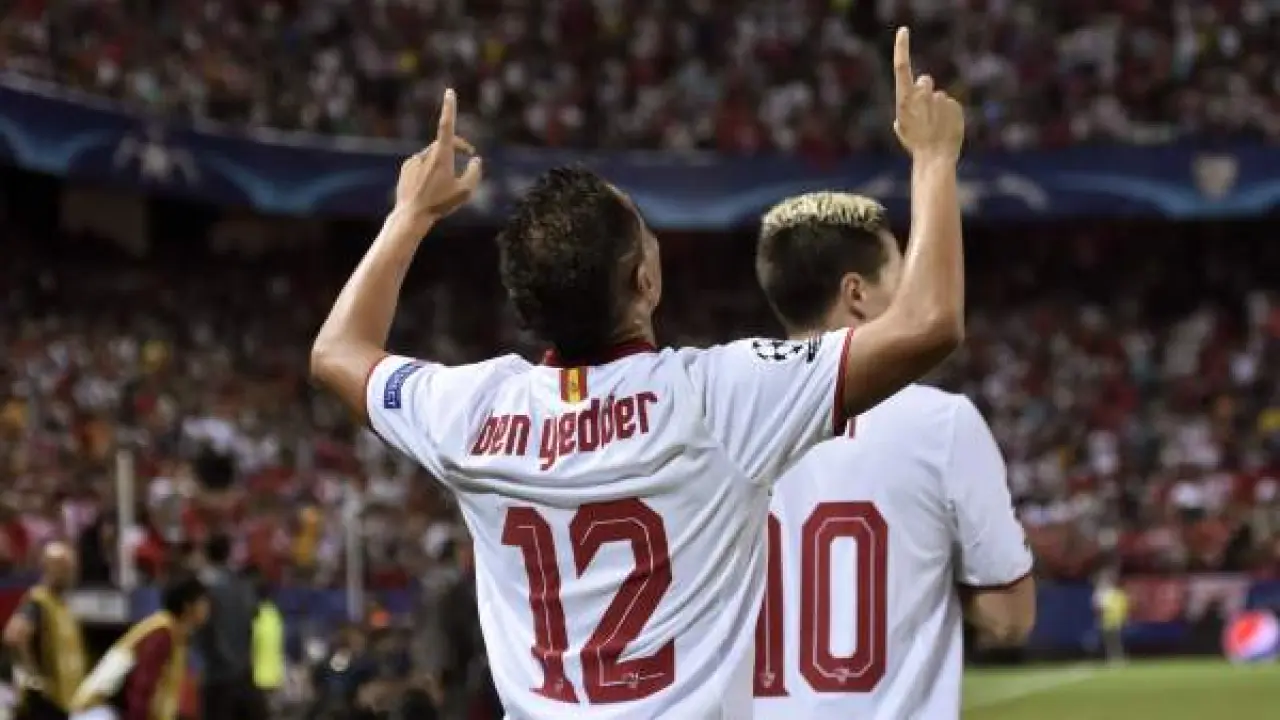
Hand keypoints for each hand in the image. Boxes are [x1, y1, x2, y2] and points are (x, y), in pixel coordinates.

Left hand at [393, 88, 482, 228]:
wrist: (412, 215)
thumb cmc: (440, 204)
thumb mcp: (466, 191)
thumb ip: (475, 172)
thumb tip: (475, 160)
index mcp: (442, 155)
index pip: (447, 126)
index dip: (449, 108)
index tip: (449, 92)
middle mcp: (426, 154)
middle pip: (445, 142)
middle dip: (458, 145)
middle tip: (470, 154)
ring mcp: (414, 160)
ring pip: (433, 154)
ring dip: (443, 160)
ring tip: (446, 182)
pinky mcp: (406, 167)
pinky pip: (421, 163)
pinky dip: (429, 169)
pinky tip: (430, 186)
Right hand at [891, 28, 964, 160]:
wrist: (935, 158)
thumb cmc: (915, 144)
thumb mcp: (902, 127)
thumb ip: (904, 112)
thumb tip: (903, 111)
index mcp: (904, 100)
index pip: (901, 68)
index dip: (902, 48)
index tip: (903, 31)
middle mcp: (921, 96)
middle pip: (925, 82)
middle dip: (925, 90)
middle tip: (925, 111)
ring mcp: (939, 100)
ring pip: (939, 96)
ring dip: (938, 108)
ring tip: (936, 126)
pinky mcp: (954, 105)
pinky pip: (951, 105)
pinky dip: (950, 115)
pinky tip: (946, 128)